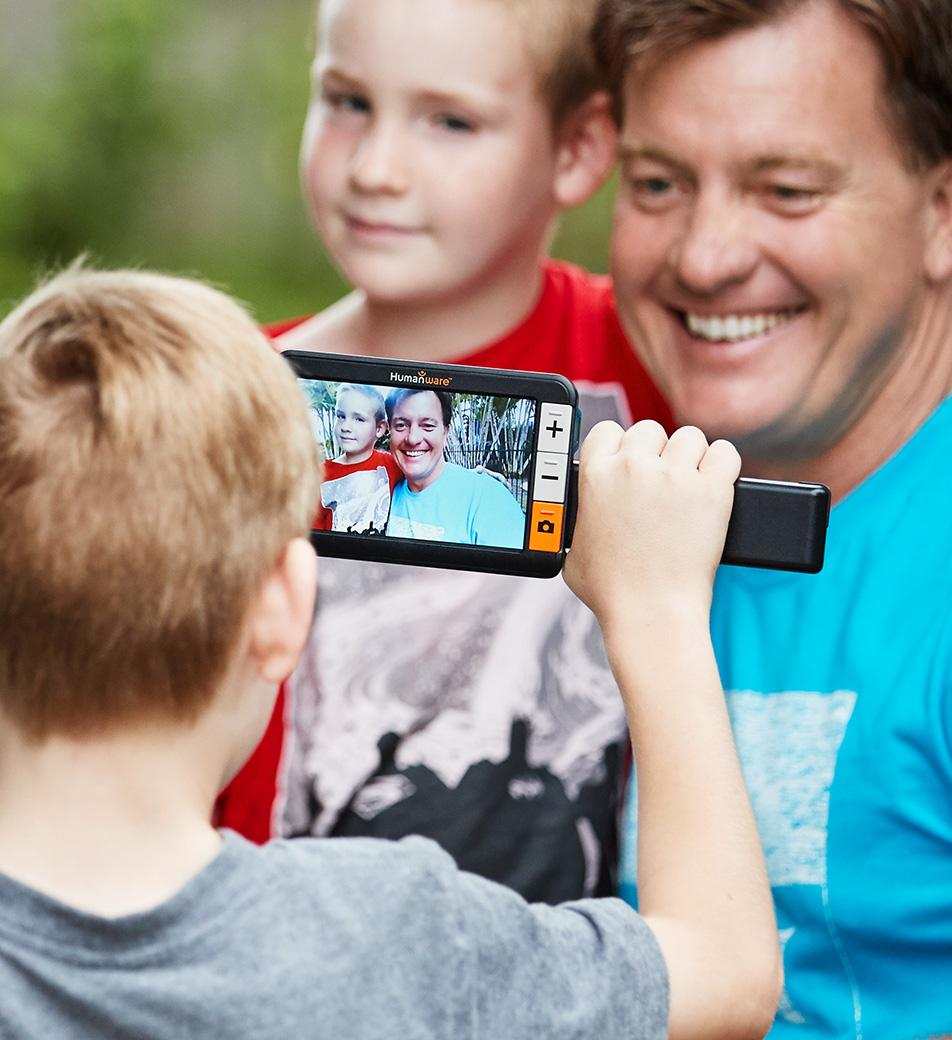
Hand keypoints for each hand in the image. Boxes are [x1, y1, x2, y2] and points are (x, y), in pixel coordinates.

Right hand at [563, 420, 739, 625]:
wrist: (650, 614)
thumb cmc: (611, 591)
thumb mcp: (572, 550)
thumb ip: (577, 518)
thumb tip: (583, 513)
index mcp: (595, 475)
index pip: (608, 431)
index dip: (620, 447)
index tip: (629, 463)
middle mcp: (634, 467)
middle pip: (649, 430)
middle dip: (655, 452)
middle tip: (660, 482)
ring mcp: (675, 476)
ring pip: (689, 437)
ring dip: (690, 458)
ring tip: (688, 486)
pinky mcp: (712, 490)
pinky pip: (725, 453)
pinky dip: (722, 466)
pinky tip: (715, 482)